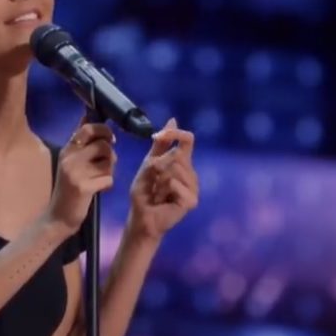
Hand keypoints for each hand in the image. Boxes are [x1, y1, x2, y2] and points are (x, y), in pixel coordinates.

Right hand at [45, 115, 116, 235]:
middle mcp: (70, 158)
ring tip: (101, 177)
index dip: (103, 130)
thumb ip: (80, 142)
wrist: (58, 216)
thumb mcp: (70, 162)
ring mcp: (76, 173)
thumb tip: (88, 114)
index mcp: (67, 150)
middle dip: (111, 153)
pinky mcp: (84, 187)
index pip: (87, 129)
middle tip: (108, 162)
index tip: (110, 138)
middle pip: (103, 145)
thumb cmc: (68, 188)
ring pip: (108, 162)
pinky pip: (109, 179)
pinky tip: (100, 189)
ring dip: (110, 170)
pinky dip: (108, 185)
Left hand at [127, 118, 198, 240]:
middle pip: (177, 155)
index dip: (175, 134)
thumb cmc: (145, 192)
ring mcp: (193, 187)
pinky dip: (163, 190)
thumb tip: (173, 120)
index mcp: (182, 162)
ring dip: (159, 180)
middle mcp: (191, 172)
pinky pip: (174, 183)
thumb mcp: (149, 164)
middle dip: (158, 166)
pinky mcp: (191, 200)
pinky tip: (163, 200)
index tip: (158, 136)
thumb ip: (160, 144)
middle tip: (154, 182)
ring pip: (175, 169)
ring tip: (158, 192)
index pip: (187, 139)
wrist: (141, 216)